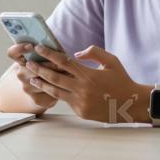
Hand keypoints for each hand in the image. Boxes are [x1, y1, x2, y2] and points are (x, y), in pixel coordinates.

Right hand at [6, 43, 70, 109]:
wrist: (45, 91)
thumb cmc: (48, 68)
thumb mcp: (46, 57)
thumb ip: (48, 51)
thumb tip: (56, 47)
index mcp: (21, 60)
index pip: (13, 53)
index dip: (20, 48)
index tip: (32, 46)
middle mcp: (21, 74)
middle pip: (32, 67)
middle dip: (49, 65)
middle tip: (61, 64)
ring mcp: (27, 87)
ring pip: (42, 81)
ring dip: (56, 76)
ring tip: (69, 73)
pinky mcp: (36, 99)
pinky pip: (49, 92)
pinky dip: (60, 88)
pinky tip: (67, 85)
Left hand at [26, 44, 149, 123]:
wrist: (130, 104)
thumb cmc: (121, 80)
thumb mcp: (111, 61)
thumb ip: (94, 52)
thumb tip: (76, 53)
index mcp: (88, 74)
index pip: (63, 62)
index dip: (49, 54)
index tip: (38, 48)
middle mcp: (81, 88)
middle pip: (54, 77)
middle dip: (39, 69)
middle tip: (28, 63)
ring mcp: (80, 102)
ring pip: (55, 92)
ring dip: (42, 84)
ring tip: (31, 78)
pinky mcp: (80, 111)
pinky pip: (66, 101)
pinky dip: (57, 94)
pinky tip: (49, 90)